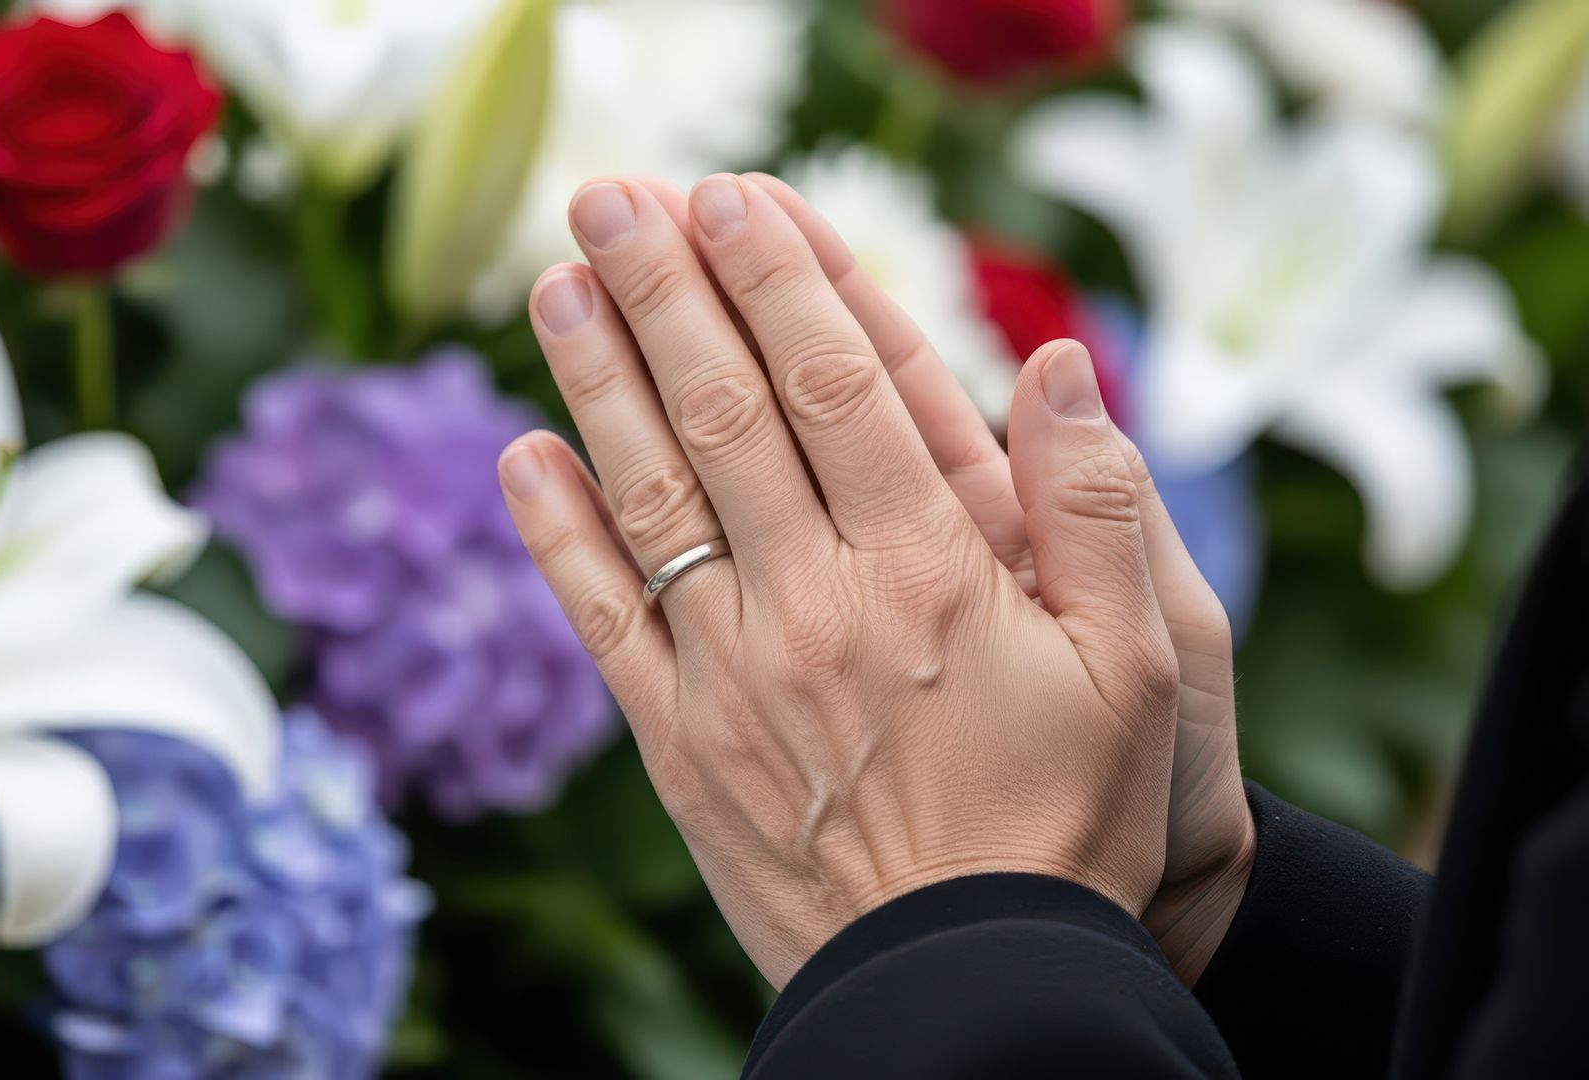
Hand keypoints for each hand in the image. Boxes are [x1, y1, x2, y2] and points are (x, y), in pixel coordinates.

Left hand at [499, 174, 1182, 987]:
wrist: (966, 979)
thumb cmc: (1067, 818)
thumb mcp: (1141, 665)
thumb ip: (1097, 507)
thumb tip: (1060, 363)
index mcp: (929, 572)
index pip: (837, 386)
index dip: (778, 279)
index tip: (732, 197)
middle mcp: (812, 603)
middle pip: (723, 412)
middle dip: (664, 290)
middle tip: (613, 198)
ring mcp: (729, 671)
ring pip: (648, 494)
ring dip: (597, 379)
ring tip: (555, 284)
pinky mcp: (674, 740)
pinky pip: (601, 618)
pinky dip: (557, 532)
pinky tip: (522, 455)